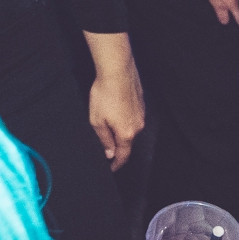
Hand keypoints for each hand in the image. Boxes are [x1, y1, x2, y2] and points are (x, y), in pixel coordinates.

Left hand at [87, 48, 144, 169]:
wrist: (117, 70)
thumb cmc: (105, 95)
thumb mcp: (97, 121)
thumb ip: (104, 139)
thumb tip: (110, 153)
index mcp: (126, 134)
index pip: (123, 155)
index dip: (116, 164)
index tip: (111, 168)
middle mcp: (138, 126)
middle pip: (127, 142)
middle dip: (117, 146)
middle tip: (105, 146)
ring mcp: (141, 114)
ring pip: (130, 129)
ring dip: (120, 131)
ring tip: (107, 125)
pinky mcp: (141, 103)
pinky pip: (132, 118)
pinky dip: (124, 119)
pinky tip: (114, 111)